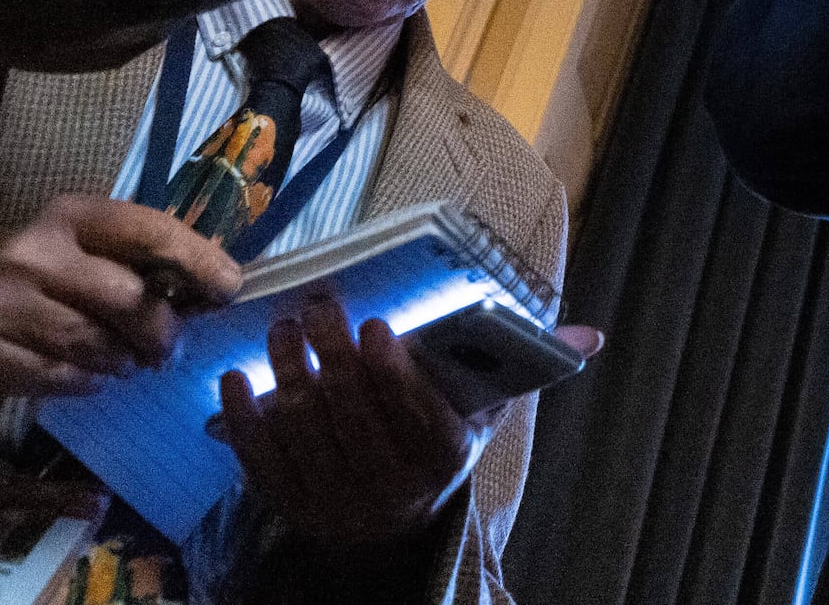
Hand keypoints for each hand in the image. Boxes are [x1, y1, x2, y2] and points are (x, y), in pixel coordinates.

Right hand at [0, 194, 240, 411]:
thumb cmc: (25, 282)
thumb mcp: (73, 251)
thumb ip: (131, 260)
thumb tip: (210, 284)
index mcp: (67, 215)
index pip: (146, 229)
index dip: (196, 259)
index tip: (229, 287)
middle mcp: (32, 252)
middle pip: (127, 298)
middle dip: (161, 332)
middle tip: (169, 350)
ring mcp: (1, 302)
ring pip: (96, 344)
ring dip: (125, 362)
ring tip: (127, 363)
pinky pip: (61, 377)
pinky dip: (87, 382)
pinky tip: (88, 376)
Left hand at [211, 294, 563, 551]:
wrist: (393, 524)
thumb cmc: (437, 442)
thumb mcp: (484, 411)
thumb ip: (525, 368)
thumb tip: (591, 337)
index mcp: (444, 458)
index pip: (420, 418)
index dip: (394, 372)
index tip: (374, 323)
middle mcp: (392, 488)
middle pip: (355, 415)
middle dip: (331, 353)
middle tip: (318, 304)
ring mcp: (338, 502)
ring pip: (306, 431)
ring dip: (288, 373)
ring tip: (282, 326)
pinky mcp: (292, 508)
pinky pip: (262, 463)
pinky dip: (244, 419)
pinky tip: (236, 377)